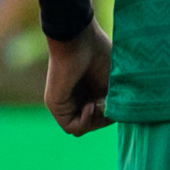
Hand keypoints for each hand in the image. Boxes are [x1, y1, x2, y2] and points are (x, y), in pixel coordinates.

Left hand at [44, 20, 112, 135]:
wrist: (78, 40)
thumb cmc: (99, 55)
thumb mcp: (113, 84)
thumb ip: (113, 104)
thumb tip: (111, 117)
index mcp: (89, 92)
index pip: (101, 117)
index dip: (111, 115)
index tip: (115, 100)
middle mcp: (75, 98)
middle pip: (93, 123)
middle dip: (104, 119)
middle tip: (105, 101)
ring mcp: (64, 102)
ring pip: (83, 128)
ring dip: (96, 121)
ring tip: (97, 102)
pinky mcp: (54, 104)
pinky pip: (71, 128)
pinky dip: (85, 122)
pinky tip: (90, 106)